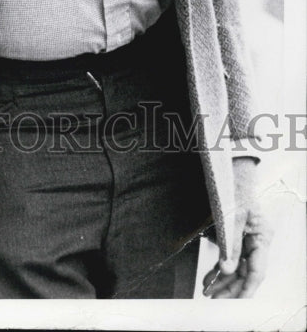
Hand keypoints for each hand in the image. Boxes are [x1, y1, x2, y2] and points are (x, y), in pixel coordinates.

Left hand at [202, 158, 271, 297]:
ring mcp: (247, 239)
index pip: (257, 270)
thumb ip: (230, 245)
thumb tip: (226, 269)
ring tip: (208, 291)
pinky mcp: (236, 235)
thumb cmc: (234, 188)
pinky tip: (209, 278)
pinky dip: (220, 267)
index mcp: (263, 237)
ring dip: (223, 280)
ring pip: (237, 266)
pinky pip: (230, 256)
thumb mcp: (231, 217)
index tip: (236, 303)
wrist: (228, 169)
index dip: (247, 289)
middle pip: (246, 272)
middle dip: (231, 287)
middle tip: (214, 299)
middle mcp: (257, 240)